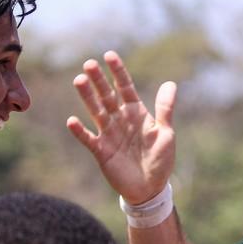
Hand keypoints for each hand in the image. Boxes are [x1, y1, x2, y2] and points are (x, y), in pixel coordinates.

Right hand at [67, 51, 176, 202]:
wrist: (151, 188)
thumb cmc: (160, 159)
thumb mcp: (166, 133)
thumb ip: (165, 109)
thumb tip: (170, 83)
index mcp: (135, 113)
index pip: (125, 87)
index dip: (118, 72)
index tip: (109, 55)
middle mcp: (120, 120)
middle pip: (107, 96)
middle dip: (99, 81)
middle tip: (88, 64)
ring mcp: (109, 134)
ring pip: (96, 112)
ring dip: (87, 97)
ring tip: (79, 81)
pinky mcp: (101, 151)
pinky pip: (89, 139)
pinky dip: (80, 131)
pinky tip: (72, 121)